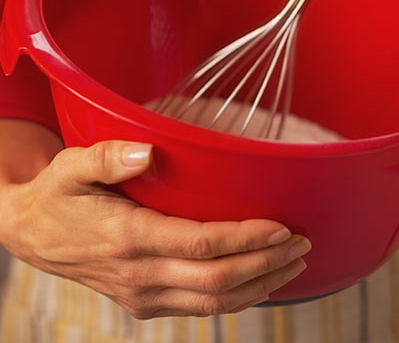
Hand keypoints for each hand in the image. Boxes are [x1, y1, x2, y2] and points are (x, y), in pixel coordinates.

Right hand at [0, 140, 309, 318]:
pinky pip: (200, 309)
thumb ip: (109, 157)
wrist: (32, 234)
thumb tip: (147, 152)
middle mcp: (140, 275)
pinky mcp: (145, 301)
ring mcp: (143, 294)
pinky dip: (237, 298)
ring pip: (214, 303)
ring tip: (294, 264)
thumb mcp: (73, 166)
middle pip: (219, 280)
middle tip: (303, 244)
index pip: (203, 244)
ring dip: (260, 285)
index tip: (283, 227)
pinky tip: (260, 281)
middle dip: (267, 263)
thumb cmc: (59, 194)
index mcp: (129, 238)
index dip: (247, 239)